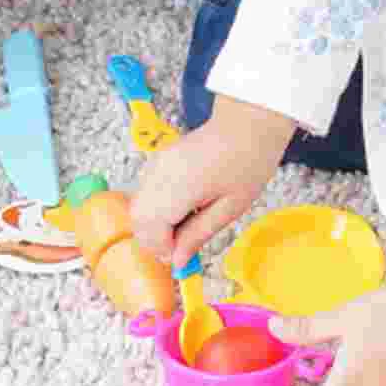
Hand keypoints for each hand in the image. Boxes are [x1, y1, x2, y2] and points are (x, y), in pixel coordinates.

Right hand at [130, 97, 296, 269]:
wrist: (247, 124)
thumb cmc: (248, 162)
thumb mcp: (230, 208)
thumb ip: (198, 235)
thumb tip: (178, 261)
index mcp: (179, 186)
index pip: (151, 229)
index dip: (163, 249)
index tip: (182, 258)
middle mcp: (159, 174)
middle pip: (138, 219)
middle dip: (155, 239)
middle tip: (182, 247)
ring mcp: (155, 165)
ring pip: (137, 208)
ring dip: (154, 225)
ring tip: (185, 226)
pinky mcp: (157, 162)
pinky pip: (145, 194)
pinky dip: (156, 209)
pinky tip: (181, 209)